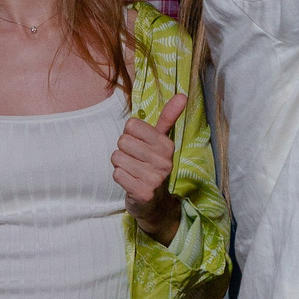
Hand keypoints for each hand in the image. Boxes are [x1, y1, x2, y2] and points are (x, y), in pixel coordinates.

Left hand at [112, 94, 187, 241]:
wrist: (155, 203)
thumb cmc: (153, 165)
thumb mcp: (161, 141)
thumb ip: (168, 118)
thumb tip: (182, 95)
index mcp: (167, 145)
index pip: (132, 124)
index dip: (130, 134)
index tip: (140, 145)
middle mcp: (164, 161)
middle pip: (122, 141)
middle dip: (123, 150)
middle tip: (135, 160)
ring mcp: (155, 178)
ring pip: (117, 157)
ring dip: (120, 165)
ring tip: (132, 171)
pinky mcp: (143, 193)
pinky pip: (117, 174)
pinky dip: (119, 177)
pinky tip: (130, 181)